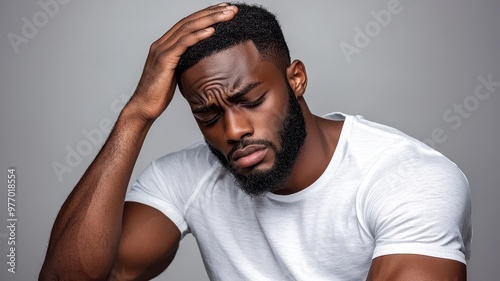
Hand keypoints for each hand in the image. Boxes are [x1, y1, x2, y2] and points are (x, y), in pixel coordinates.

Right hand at [129, 3, 237, 120]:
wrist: (144, 106)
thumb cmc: (160, 94)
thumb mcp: (176, 74)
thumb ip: (186, 64)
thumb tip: (203, 64)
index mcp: (165, 45)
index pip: (188, 23)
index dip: (206, 14)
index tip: (223, 10)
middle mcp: (162, 43)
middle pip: (189, 21)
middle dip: (211, 12)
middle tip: (231, 8)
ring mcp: (162, 50)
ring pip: (187, 28)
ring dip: (209, 20)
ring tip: (226, 15)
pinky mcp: (164, 60)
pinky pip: (183, 44)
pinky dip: (197, 35)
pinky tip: (211, 31)